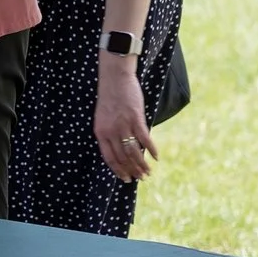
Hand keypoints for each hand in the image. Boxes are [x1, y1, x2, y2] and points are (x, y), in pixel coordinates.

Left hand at [94, 54, 157, 183]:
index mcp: (100, 133)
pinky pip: (144, 139)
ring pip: (133, 152)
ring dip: (142, 164)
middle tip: (140, 178)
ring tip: (148, 172)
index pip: (109, 158)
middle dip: (132, 170)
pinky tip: (156, 157)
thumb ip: (110, 133)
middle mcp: (110, 132)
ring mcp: (123, 126)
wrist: (114, 78)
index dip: (118, 170)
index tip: (125, 178)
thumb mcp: (104, 118)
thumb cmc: (110, 98)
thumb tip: (122, 149)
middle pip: (122, 157)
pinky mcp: (135, 118)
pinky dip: (151, 149)